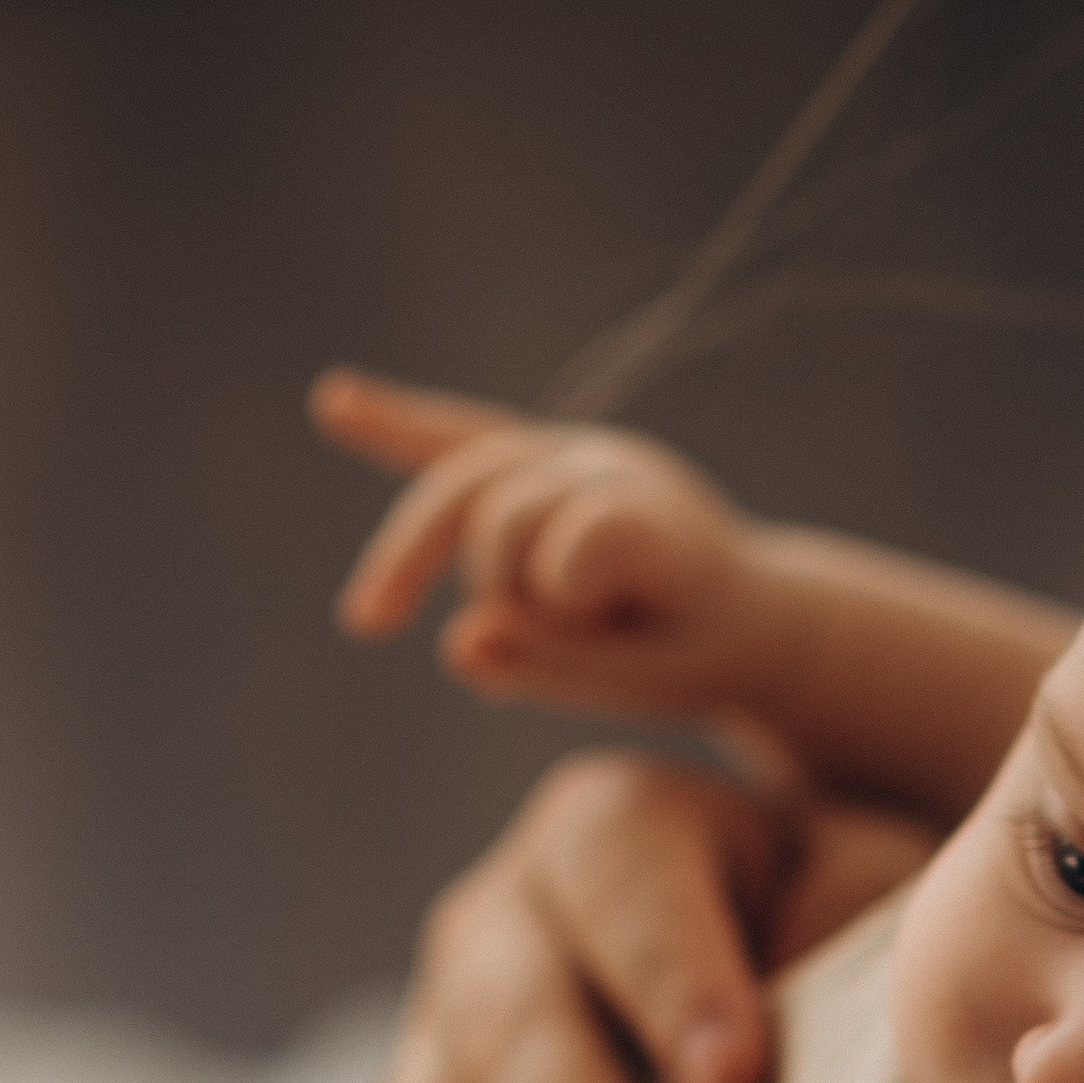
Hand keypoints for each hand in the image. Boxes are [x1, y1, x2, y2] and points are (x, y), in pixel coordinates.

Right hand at [285, 748, 937, 1082]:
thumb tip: (870, 996)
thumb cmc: (867, 953)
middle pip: (509, 1008)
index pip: (624, 871)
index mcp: (623, 835)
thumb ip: (866, 924)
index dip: (671, 973)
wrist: (814, 1023)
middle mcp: (507, 930)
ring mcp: (444, 1056)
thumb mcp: (882, 902)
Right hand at [319, 369, 790, 722]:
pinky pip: (459, 436)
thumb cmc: (701, 653)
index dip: (568, 602)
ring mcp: (575, 454)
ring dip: (425, 556)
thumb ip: (557, 667)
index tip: (608, 636)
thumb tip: (453, 644)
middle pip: (501, 510)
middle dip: (498, 588)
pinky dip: (399, 425)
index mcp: (661, 519)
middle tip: (541, 643)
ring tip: (382, 618)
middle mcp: (616, 466)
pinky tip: (334, 401)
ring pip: (463, 482)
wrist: (749, 614)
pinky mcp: (539, 459)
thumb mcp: (651, 681)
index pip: (578, 538)